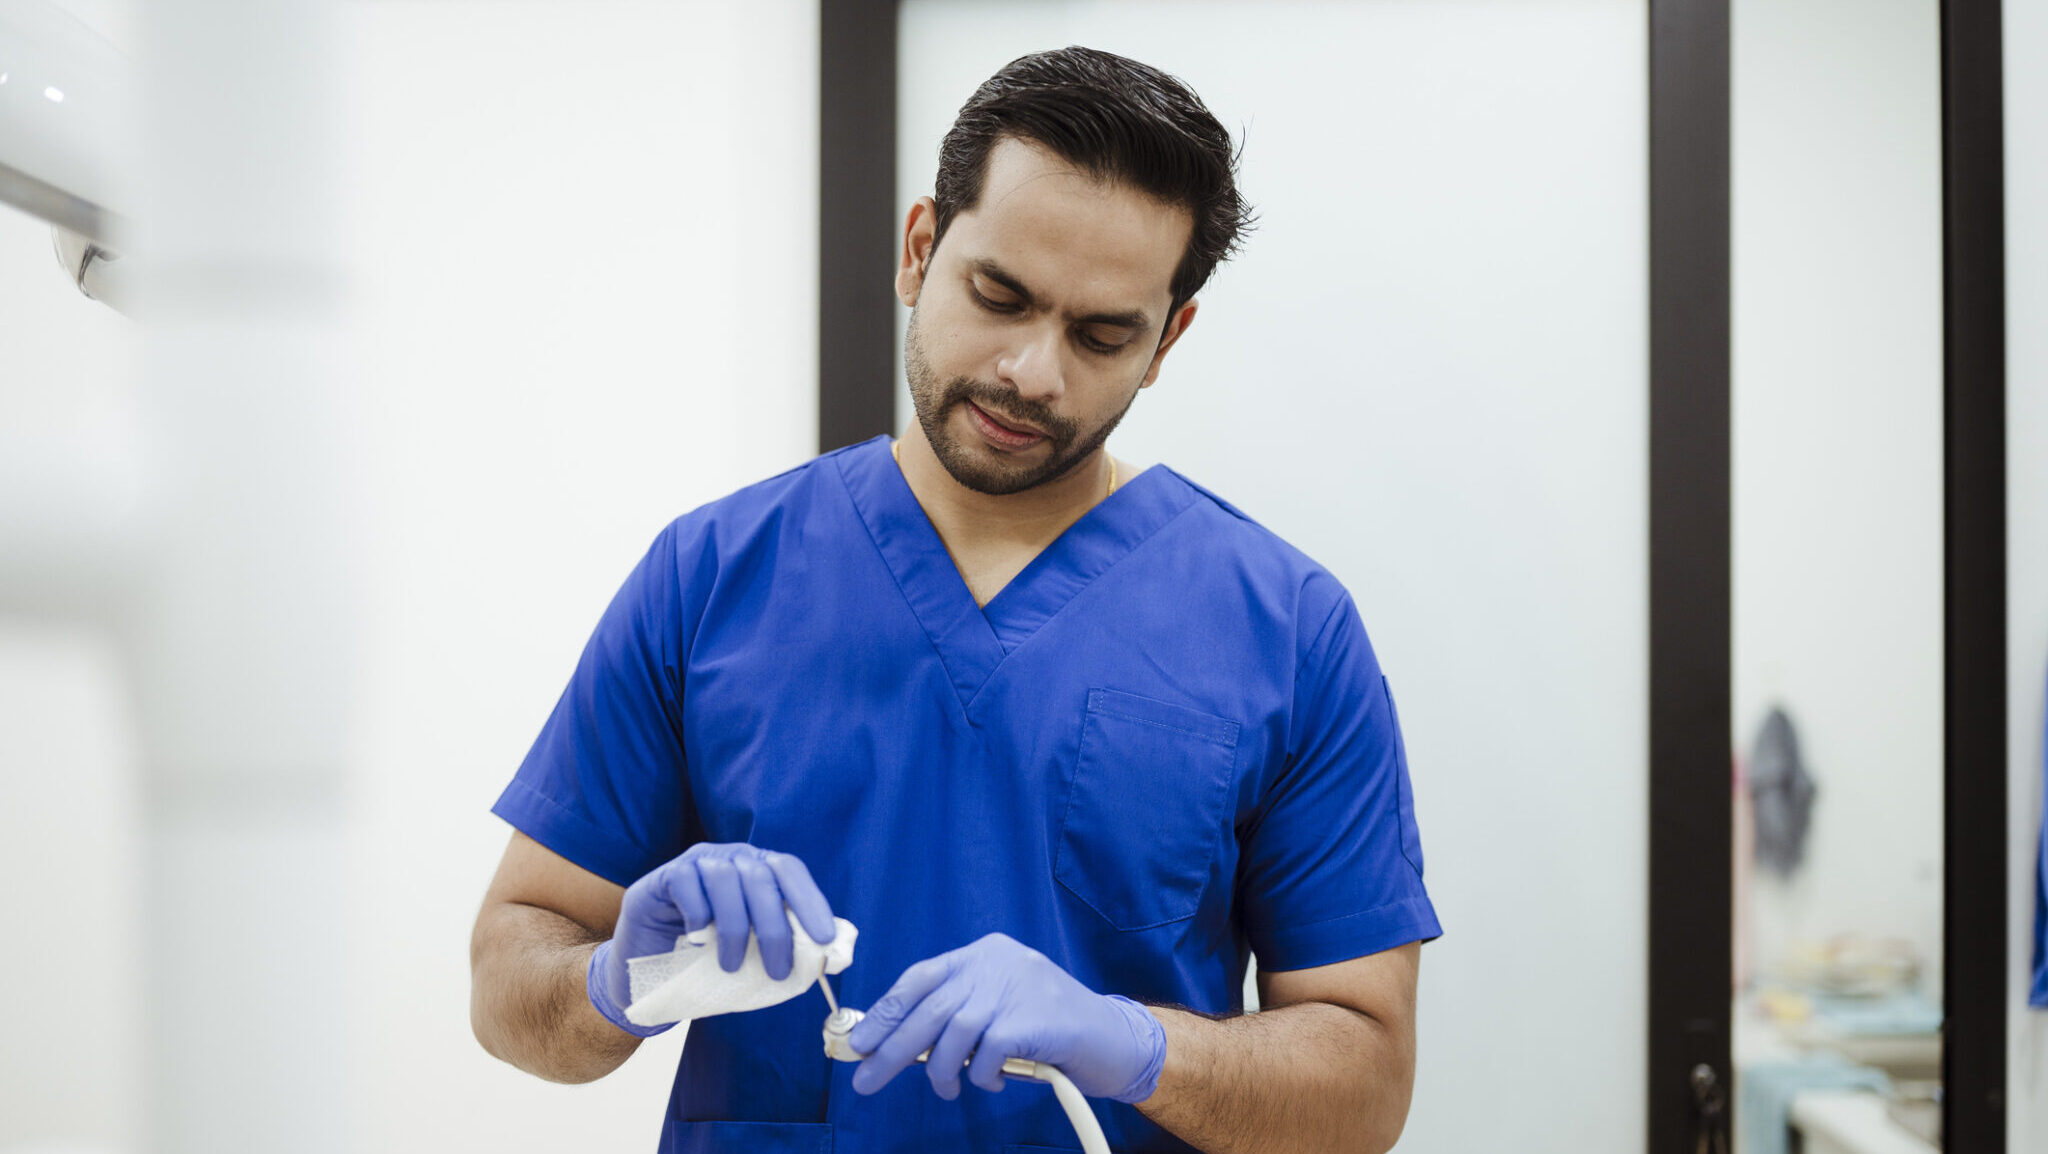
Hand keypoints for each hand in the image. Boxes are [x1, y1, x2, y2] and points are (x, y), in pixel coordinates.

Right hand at [587, 843, 835, 1035]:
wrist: (644, 970)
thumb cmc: (705, 961)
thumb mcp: (750, 955)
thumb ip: (783, 948)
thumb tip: (830, 959)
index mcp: (757, 868)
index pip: (789, 871)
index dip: (810, 901)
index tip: (825, 938)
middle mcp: (730, 857)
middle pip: (761, 878)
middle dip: (775, 928)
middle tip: (778, 970)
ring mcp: (695, 862)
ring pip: (726, 879)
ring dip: (735, 928)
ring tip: (731, 966)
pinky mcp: (663, 876)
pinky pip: (686, 882)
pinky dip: (698, 914)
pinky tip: (697, 941)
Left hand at [845, 933, 1165, 1102]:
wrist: (1114, 1038)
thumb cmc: (1049, 1030)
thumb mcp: (999, 1009)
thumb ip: (958, 1017)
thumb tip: (897, 1047)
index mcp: (983, 953)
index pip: (920, 977)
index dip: (885, 1010)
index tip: (859, 1041)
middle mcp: (996, 961)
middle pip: (928, 1008)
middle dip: (892, 1048)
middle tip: (866, 1080)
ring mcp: (1015, 987)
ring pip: (951, 1034)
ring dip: (942, 1072)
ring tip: (950, 1091)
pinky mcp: (1030, 1018)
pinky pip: (985, 1056)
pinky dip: (982, 1077)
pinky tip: (996, 1082)